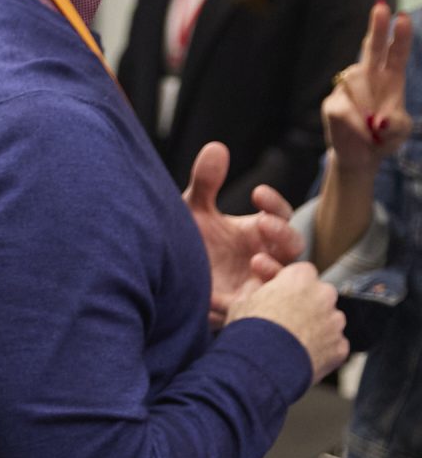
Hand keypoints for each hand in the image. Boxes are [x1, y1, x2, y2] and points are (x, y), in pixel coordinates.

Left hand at [184, 142, 301, 325]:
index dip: (274, 204)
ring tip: (257, 259)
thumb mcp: (193, 211)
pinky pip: (262, 308)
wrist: (163, 281)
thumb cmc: (186, 244)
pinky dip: (254, 300)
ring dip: (277, 268)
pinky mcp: (245, 309)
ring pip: (287, 279)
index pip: (279, 215)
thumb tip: (217, 147)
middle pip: (294, 246)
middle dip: (284, 233)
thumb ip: (206, 182)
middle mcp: (264, 256)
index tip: (257, 193)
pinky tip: (236, 293)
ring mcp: (258, 284)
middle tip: (264, 223)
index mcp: (256, 232)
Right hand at [227, 260, 349, 383]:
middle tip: (285, 318)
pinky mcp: (340, 347)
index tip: (279, 293)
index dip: (290, 283)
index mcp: (299, 279)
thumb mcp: (240, 302)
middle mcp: (324, 296)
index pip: (302, 271)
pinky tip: (302, 355)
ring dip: (316, 326)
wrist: (261, 367)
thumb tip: (256, 286)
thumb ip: (255, 289)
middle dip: (307, 304)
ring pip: (329, 319)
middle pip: (320, 294)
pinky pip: (333, 344)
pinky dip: (322, 348)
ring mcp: (335, 322)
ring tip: (292, 341)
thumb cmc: (248, 332)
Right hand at [321, 0, 412, 181]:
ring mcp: (348, 89)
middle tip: (381, 6)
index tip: (402, 16)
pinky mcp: (333, 104)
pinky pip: (344, 108)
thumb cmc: (384, 139)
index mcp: (391, 79)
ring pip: (357, 84)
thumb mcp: (401, 133)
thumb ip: (397, 124)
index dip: (399, 36)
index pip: (396, 53)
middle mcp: (369, 78)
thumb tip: (380, 120)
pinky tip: (362, 133)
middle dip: (377, 27)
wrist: (359, 157)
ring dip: (369, 108)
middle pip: (372, 48)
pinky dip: (356, 124)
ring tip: (374, 131)